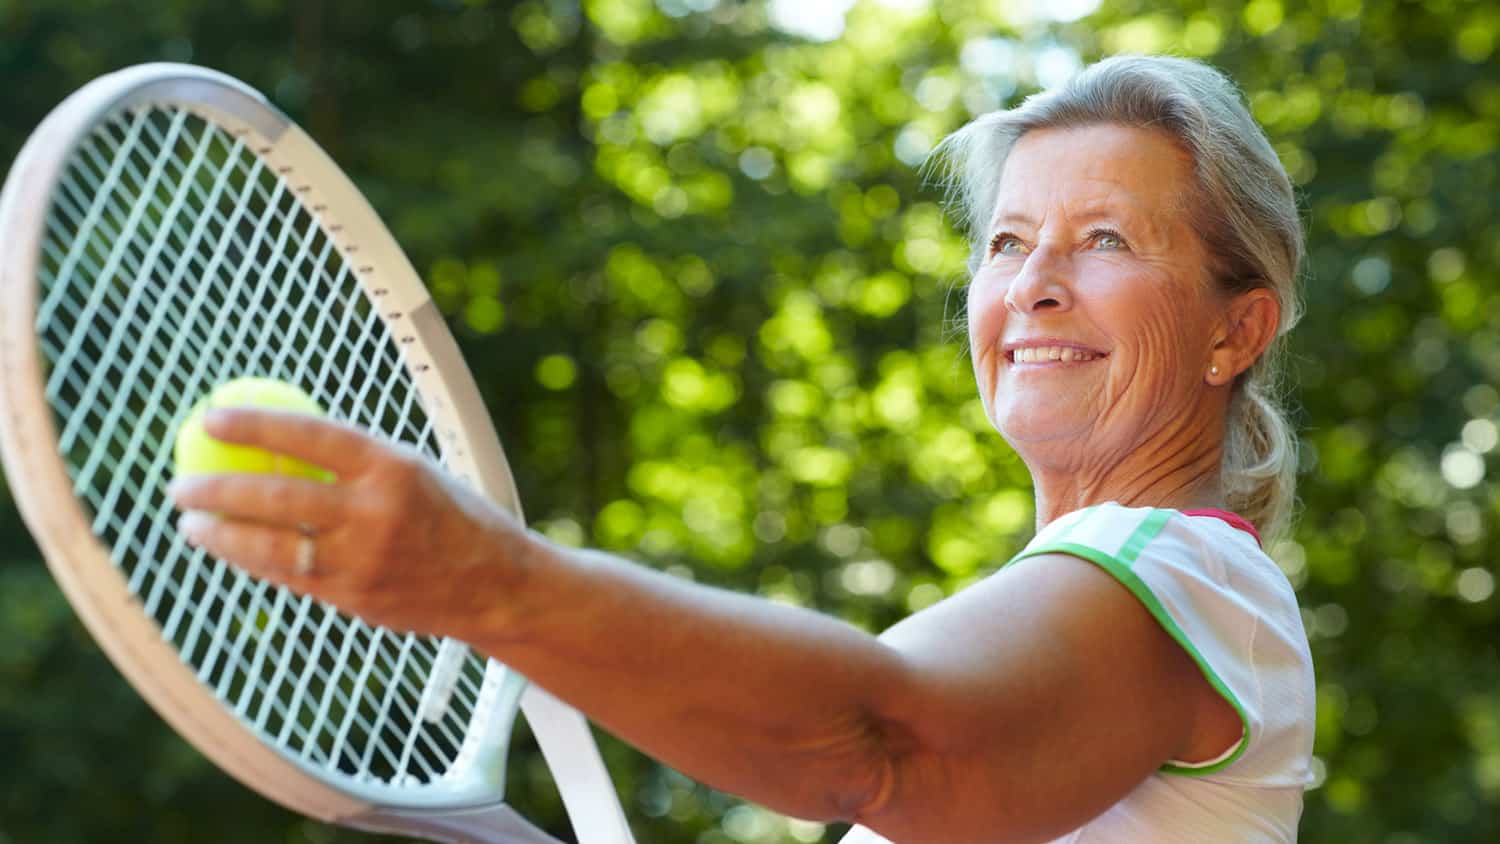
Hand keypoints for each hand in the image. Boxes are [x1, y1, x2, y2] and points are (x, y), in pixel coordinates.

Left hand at [167, 408, 529, 638]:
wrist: (496, 583)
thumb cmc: (450, 515)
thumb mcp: (414, 470)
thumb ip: (357, 461)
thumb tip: (284, 436)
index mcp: (394, 467)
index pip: (310, 436)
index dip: (255, 424)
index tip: (212, 416)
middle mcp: (376, 513)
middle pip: (277, 495)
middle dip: (216, 489)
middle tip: (180, 483)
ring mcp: (363, 560)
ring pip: (271, 546)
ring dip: (220, 534)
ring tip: (190, 523)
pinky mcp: (354, 598)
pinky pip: (289, 577)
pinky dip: (254, 562)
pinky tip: (232, 550)